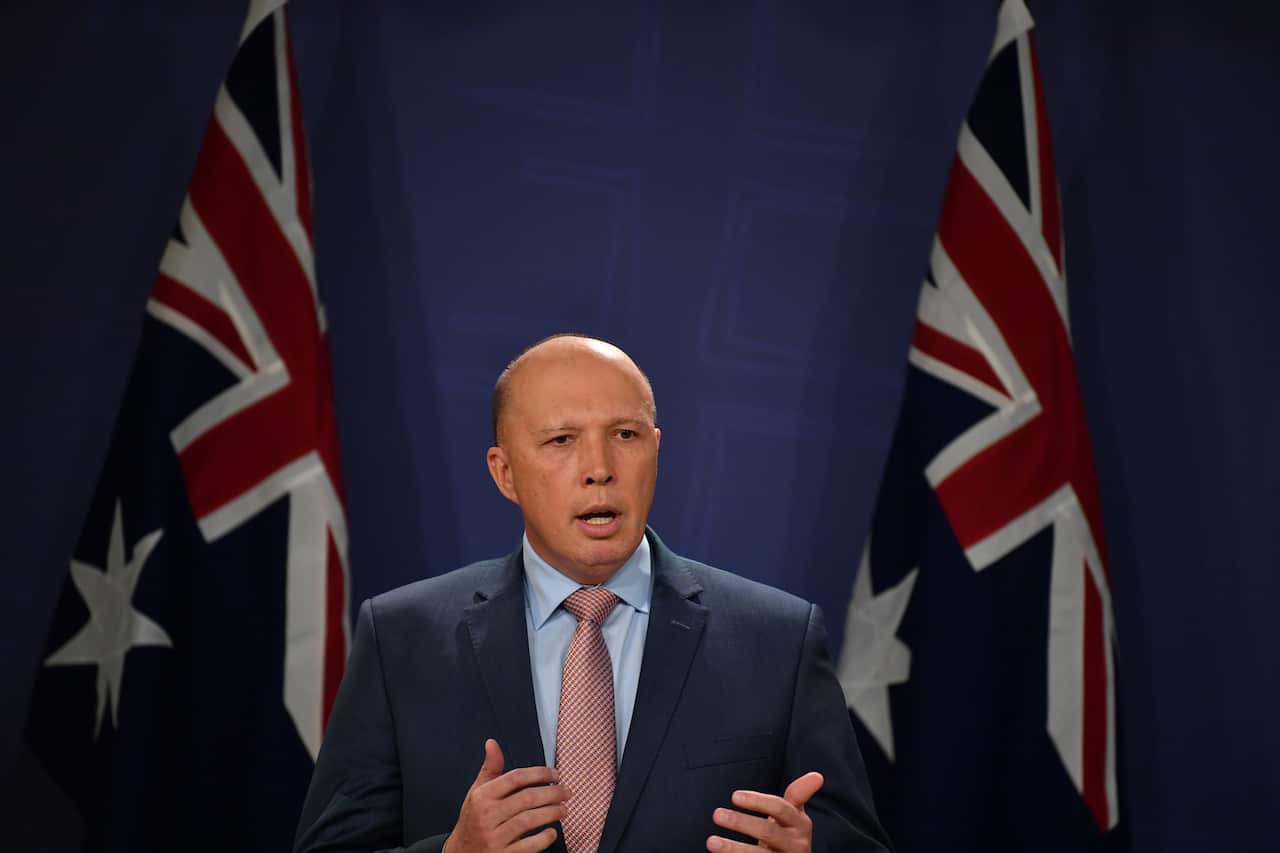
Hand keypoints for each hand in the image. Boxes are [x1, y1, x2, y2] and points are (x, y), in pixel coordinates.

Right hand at [443, 739, 569, 852]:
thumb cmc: (472, 820)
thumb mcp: (477, 793)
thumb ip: (489, 769)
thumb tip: (492, 743)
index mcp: (482, 796)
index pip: (515, 778)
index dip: (539, 773)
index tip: (555, 774)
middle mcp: (487, 816)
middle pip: (527, 798)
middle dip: (552, 793)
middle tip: (566, 792)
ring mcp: (494, 837)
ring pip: (529, 820)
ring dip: (552, 813)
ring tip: (564, 809)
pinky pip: (528, 846)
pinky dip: (543, 838)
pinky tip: (551, 832)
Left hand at [706, 771, 823, 851]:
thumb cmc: (788, 835)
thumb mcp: (794, 816)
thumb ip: (798, 795)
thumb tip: (817, 776)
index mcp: (801, 825)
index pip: (780, 809)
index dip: (758, 801)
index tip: (734, 795)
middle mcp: (796, 845)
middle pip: (768, 833)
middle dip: (741, 823)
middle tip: (717, 814)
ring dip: (733, 849)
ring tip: (711, 842)